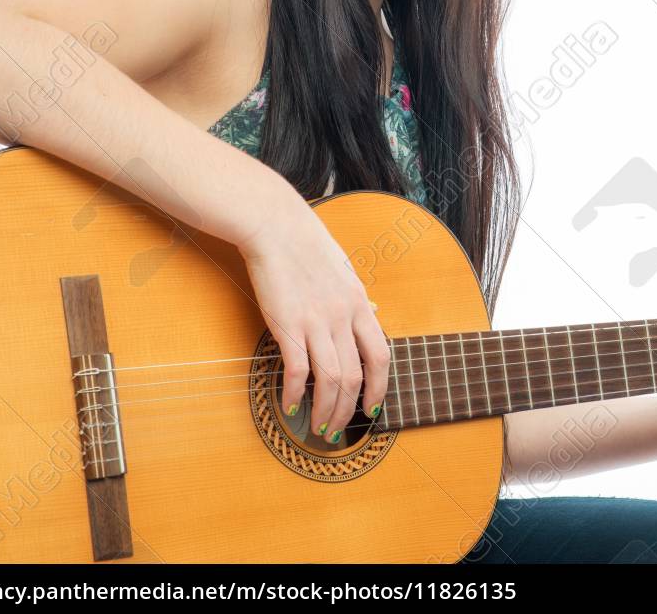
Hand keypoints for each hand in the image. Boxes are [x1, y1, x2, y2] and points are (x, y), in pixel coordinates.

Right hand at [238, 183, 390, 444]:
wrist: (275, 225)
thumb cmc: (306, 245)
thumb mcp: (345, 271)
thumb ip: (358, 298)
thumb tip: (374, 314)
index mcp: (360, 304)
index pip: (381, 355)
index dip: (379, 387)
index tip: (372, 409)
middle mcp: (344, 316)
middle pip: (356, 376)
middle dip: (349, 410)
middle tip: (337, 431)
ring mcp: (317, 321)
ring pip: (332, 379)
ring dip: (326, 410)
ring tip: (317, 428)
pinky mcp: (287, 323)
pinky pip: (297, 369)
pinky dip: (295, 394)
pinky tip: (290, 406)